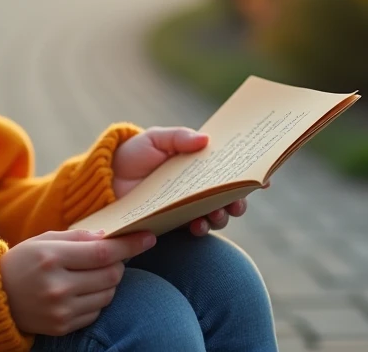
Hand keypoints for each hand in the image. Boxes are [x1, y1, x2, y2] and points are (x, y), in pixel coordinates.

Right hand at [0, 228, 154, 335]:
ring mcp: (60, 310)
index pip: (102, 253)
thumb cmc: (23, 262)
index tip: (148, 237)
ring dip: (108, 282)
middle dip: (118, 263)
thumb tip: (110, 238)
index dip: (129, 245)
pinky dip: (96, 300)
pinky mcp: (62, 326)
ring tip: (91, 274)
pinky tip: (80, 291)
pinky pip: (96, 312)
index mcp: (51, 258)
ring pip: (108, 295)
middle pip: (111, 275)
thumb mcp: (44, 240)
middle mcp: (57, 286)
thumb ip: (78, 237)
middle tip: (110, 257)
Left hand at [113, 127, 269, 236]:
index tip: (264, 178)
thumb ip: (178, 137)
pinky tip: (197, 226)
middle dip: (239, 200)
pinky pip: (195, 228)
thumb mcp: (154, 139)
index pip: (229, 167)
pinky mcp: (174, 223)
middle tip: (238, 201)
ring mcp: (187, 206)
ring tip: (217, 214)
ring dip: (222, 216)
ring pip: (216, 214)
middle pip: (229, 194)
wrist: (103, 183)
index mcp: (197, 163)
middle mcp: (197, 186)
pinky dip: (201, 228)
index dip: (249, 172)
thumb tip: (206, 140)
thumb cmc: (131, 155)